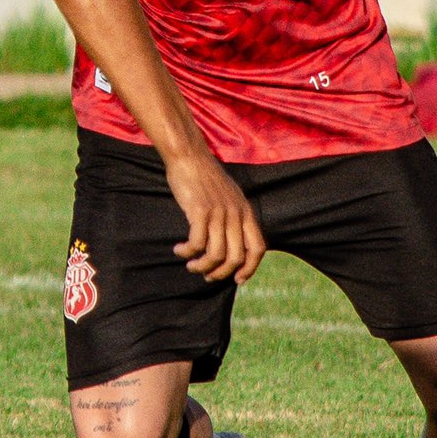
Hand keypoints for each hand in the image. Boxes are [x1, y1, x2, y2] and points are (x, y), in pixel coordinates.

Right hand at [164, 150, 266, 282]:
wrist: (189, 157)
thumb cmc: (206, 178)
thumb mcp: (230, 196)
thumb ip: (235, 217)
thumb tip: (233, 243)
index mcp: (246, 212)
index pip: (257, 248)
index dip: (250, 268)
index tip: (237, 280)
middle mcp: (235, 214)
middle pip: (236, 258)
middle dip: (220, 273)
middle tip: (206, 275)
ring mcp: (218, 213)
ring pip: (215, 255)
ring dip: (201, 266)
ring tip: (190, 265)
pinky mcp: (199, 211)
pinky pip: (196, 244)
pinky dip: (187, 252)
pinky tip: (179, 250)